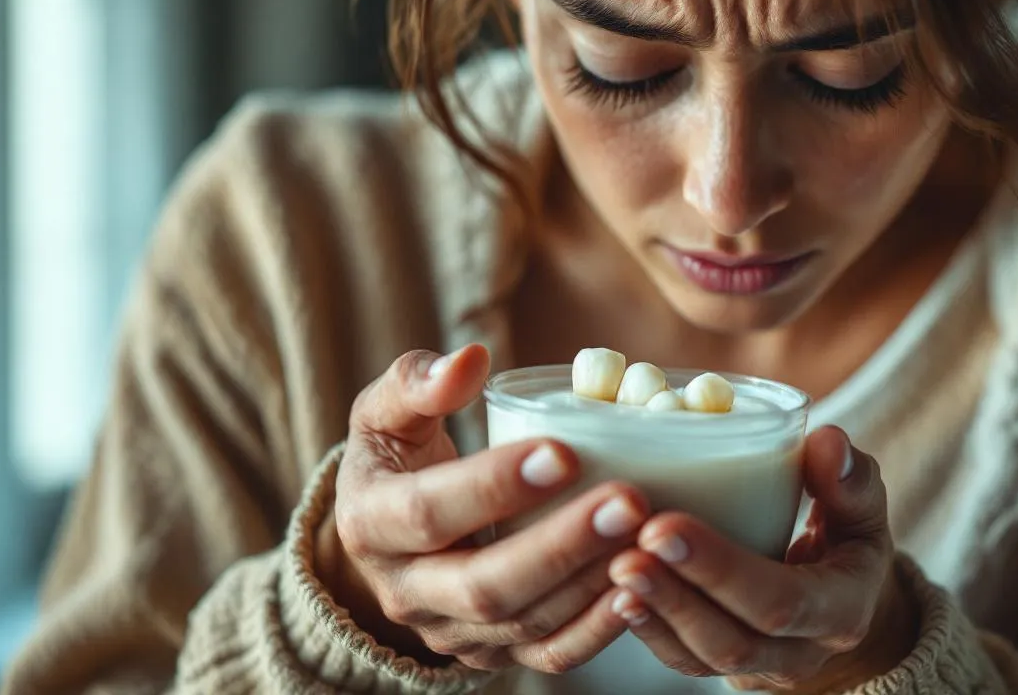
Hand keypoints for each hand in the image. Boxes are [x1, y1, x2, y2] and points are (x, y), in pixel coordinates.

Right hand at [317, 344, 650, 673]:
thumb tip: (470, 360)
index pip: (428, 513)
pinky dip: (596, 631)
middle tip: (628, 501)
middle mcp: (404, 591)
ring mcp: (448, 631)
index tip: (565, 452)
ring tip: (647, 536)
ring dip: (590, 583)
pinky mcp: (490, 653)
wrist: (388, 534)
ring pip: (522, 623)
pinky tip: (638, 592)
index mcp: (370, 523)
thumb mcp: (386, 413)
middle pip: (483, 585)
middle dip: (561, 545)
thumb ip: (417, 382)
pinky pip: (546, 656)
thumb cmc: (397, 456)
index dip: (494, 486)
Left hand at [606, 426, 917, 691]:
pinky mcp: (724, 667)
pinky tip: (614, 594)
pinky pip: (683, 661)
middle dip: (676, 595)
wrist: (843, 596)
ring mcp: (760, 668)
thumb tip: (826, 441)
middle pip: (734, 640)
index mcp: (841, 610)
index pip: (781, 600)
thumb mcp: (862, 506)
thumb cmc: (848, 534)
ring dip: (655, 613)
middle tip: (627, 550)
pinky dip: (647, 629)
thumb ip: (850, 476)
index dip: (721, 568)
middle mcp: (802, 651)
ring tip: (614, 568)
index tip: (666, 525)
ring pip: (701, 658)